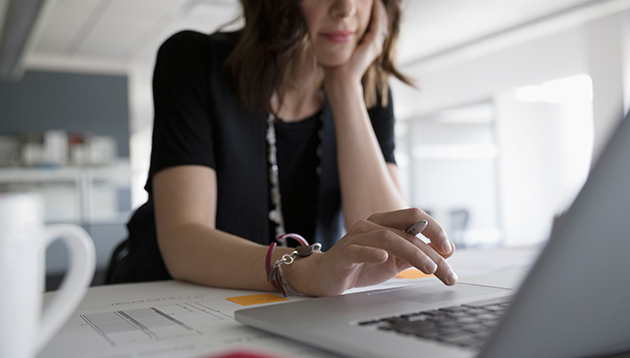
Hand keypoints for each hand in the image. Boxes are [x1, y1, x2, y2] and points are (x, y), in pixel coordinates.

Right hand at [286, 208, 456, 296]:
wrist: (325, 276)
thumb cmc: (360, 266)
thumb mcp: (394, 261)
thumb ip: (416, 254)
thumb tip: (447, 251)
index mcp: (385, 223)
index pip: (414, 217)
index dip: (435, 229)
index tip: (449, 249)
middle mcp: (371, 225)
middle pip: (407, 231)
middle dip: (431, 252)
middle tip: (446, 271)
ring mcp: (356, 237)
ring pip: (389, 239)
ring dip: (413, 253)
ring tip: (428, 268)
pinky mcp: (344, 253)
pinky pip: (359, 250)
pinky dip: (372, 253)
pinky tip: (384, 258)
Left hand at [322, 0, 388, 85]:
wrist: (340, 79)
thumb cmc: (337, 66)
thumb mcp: (341, 47)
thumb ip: (343, 37)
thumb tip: (333, 27)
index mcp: (370, 45)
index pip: (375, 23)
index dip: (374, 10)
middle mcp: (376, 44)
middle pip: (381, 20)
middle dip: (378, 6)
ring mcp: (376, 44)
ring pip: (381, 19)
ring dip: (378, 6)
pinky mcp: (373, 44)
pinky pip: (377, 22)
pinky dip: (377, 11)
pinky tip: (374, 1)